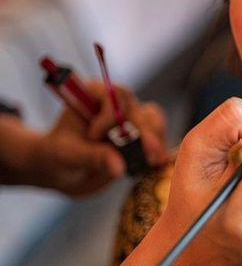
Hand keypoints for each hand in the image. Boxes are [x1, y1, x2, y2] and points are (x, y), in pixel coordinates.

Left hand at [32, 82, 167, 195]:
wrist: (64, 171)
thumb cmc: (58, 155)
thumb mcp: (70, 154)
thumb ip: (93, 157)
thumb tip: (119, 167)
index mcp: (92, 95)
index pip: (112, 95)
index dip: (109, 115)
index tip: (94, 136)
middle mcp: (114, 103)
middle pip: (137, 108)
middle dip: (144, 131)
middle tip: (149, 152)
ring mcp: (129, 119)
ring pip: (153, 119)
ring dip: (156, 139)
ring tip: (154, 160)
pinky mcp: (140, 136)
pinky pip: (157, 135)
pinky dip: (160, 149)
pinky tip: (156, 163)